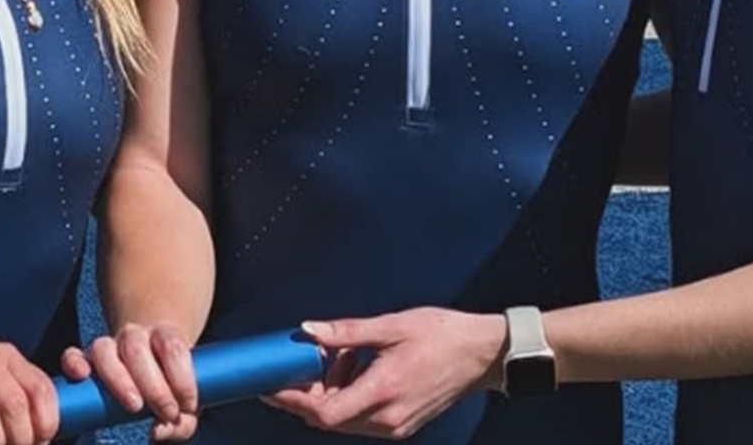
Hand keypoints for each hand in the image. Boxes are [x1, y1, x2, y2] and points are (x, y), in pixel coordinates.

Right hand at [61, 322, 199, 440]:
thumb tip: (157, 432)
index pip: (172, 348)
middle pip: (137, 350)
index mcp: (164, 337)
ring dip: (118, 380)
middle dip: (154, 387)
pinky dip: (74, 364)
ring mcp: (109, 345)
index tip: (188, 406)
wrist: (151, 357)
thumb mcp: (184, 400)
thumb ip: (181, 423)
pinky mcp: (87, 359)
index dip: (182, 378)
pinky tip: (82, 376)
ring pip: (104, 349)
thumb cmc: (170, 384)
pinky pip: (73, 355)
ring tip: (135, 405)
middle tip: (166, 412)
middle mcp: (134, 336)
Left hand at [262, 310, 503, 438]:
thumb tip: (308, 330)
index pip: (324, 412)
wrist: (482, 355)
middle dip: (308, 394)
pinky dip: (348, 397)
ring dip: (330, 394)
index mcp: (384, 391)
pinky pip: (361, 419)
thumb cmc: (441, 335)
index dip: (293, 401)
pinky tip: (357, 368)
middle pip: (329, 419)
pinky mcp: (402, 425)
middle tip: (302, 363)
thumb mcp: (391, 326)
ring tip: (342, 357)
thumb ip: (346, 331)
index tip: (270, 386)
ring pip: (344, 420)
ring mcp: (396, 426)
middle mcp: (388, 417)